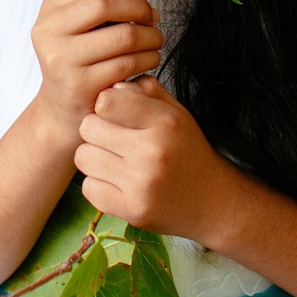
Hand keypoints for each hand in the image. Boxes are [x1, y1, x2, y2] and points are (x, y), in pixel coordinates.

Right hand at [31, 0, 168, 140]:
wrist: (62, 112)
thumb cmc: (83, 60)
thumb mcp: (92, 26)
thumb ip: (117, 0)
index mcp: (51, 8)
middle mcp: (49, 30)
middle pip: (106, 2)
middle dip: (140, 8)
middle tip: (153, 18)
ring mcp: (61, 59)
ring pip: (123, 35)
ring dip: (150, 36)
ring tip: (155, 40)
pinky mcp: (79, 85)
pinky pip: (127, 63)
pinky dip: (147, 58)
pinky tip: (149, 60)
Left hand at [75, 75, 232, 239]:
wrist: (213, 202)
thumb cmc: (188, 151)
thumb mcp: (176, 113)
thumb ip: (146, 91)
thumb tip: (111, 86)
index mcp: (164, 122)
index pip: (106, 101)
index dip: (106, 105)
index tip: (116, 114)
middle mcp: (152, 152)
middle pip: (88, 127)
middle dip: (97, 130)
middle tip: (114, 138)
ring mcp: (141, 184)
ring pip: (83, 157)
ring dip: (95, 157)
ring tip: (114, 160)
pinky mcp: (131, 210)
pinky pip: (88, 188)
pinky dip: (98, 184)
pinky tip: (117, 182)